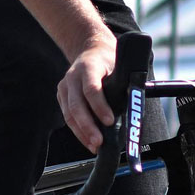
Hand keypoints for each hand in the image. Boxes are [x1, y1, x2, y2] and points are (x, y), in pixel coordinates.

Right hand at [57, 38, 122, 152]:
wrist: (89, 49)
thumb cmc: (108, 60)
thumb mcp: (119, 66)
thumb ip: (122, 84)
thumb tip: (133, 108)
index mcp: (88, 66)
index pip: (92, 89)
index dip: (100, 106)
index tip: (109, 121)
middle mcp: (72, 77)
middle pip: (76, 106)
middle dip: (87, 126)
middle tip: (98, 142)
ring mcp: (64, 87)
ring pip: (69, 114)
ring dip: (81, 133)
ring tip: (94, 146)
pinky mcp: (62, 96)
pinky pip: (68, 116)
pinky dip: (78, 130)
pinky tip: (88, 141)